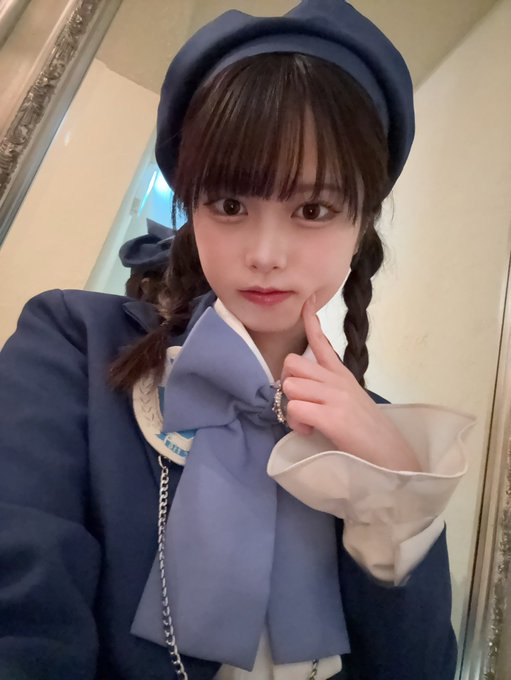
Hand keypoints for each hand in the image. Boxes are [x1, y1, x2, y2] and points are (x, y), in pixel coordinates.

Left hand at [281, 296, 420, 471]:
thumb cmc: (369, 435)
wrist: (394, 459)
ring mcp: (336, 397)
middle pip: (292, 364)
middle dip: (288, 384)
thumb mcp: (351, 402)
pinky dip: (296, 423)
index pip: (321, 342)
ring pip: (290, 385)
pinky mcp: (333, 416)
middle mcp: (338, 381)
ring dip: (291, 408)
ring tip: (309, 423)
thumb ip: (328, 390)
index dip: (310, 320)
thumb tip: (301, 391)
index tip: (307, 301)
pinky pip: (295, 408)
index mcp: (343, 376)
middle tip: (301, 405)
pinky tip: (311, 431)